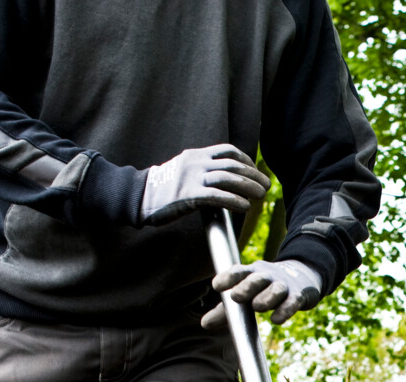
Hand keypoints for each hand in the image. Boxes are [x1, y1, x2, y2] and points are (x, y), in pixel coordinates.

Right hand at [140, 144, 269, 225]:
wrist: (138, 196)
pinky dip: (234, 200)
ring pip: (228, 178)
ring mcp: (192, 177)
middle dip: (253, 175)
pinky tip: (244, 206)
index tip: (255, 171)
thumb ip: (202, 172)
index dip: (246, 161)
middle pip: (232, 164)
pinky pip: (217, 196)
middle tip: (266, 185)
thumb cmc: (162, 189)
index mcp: (196, 155)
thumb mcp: (183, 171)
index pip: (227, 151)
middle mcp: (196, 162)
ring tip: (260, 196)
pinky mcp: (188, 195)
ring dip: (248, 186)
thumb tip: (225, 182)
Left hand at [203, 259, 323, 327]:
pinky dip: (285, 310)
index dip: (228, 277)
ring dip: (267, 296)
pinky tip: (276, 319)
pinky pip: (292, 302)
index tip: (216, 286)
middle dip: (247, 286)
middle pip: (257, 278)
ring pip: (276, 289)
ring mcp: (284, 285)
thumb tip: (204, 324)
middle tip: (236, 296)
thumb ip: (225, 310)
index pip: (239, 272)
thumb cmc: (264, 289)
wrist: (302, 277)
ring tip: (257, 306)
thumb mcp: (245, 295)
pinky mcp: (299, 295)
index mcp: (251, 273)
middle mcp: (267, 276)